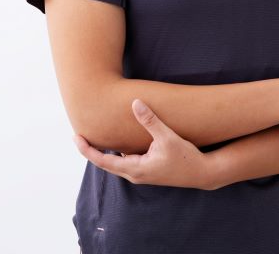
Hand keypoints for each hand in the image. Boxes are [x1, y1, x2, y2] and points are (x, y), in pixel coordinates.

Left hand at [72, 98, 212, 189]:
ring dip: (105, 151)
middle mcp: (135, 174)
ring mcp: (142, 173)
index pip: (103, 160)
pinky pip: (127, 161)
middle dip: (92, 149)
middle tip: (79, 135)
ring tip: (95, 137)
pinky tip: (119, 141)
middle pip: (106, 162)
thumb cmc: (185, 157)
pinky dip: (118, 152)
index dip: (87, 149)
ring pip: (117, 162)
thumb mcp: (166, 137)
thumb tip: (135, 103)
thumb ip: (150, 120)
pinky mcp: (148, 170)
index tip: (76, 137)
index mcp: (135, 169)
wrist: (202, 174)